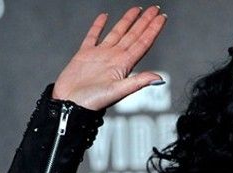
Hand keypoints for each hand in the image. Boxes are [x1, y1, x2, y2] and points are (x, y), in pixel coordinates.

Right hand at [52, 6, 166, 110]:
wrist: (70, 104)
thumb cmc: (92, 101)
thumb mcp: (118, 91)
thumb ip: (138, 82)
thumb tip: (159, 78)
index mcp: (123, 64)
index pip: (142, 43)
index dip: (152, 30)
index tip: (161, 18)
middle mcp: (114, 57)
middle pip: (133, 35)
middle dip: (145, 22)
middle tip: (155, 8)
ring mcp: (100, 55)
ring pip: (117, 33)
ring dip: (127, 21)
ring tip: (137, 9)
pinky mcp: (84, 54)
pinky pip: (93, 36)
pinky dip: (98, 26)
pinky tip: (104, 16)